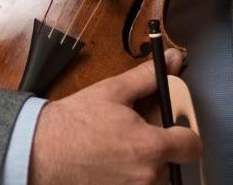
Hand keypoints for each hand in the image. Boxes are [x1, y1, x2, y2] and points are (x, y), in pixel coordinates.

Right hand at [29, 50, 201, 184]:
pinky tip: (111, 163)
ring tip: (120, 149)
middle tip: (136, 135)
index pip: (192, 146)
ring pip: (155, 177)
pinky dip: (128, 175)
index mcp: (151, 146)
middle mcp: (147, 176)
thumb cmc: (74, 123)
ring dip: (145, 165)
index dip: (186, 133)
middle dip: (160, 148)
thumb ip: (149, 77)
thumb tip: (172, 60)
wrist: (40, 151)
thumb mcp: (114, 91)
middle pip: (174, 163)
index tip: (177, 130)